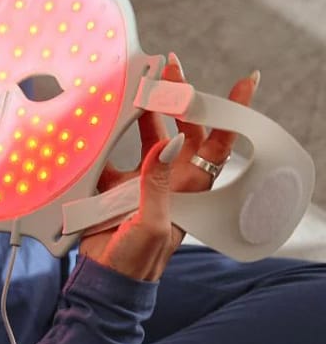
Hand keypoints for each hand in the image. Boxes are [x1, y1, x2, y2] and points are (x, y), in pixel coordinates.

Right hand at [78, 56, 259, 280]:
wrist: (108, 278)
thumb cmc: (139, 259)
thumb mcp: (152, 222)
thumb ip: (157, 184)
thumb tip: (166, 144)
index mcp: (190, 186)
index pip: (219, 142)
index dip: (233, 111)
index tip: (245, 82)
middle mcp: (171, 177)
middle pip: (183, 127)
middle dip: (180, 95)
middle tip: (170, 65)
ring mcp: (144, 179)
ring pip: (149, 134)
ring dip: (145, 109)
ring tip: (140, 82)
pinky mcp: (116, 185)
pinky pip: (113, 154)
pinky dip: (106, 138)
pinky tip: (99, 123)